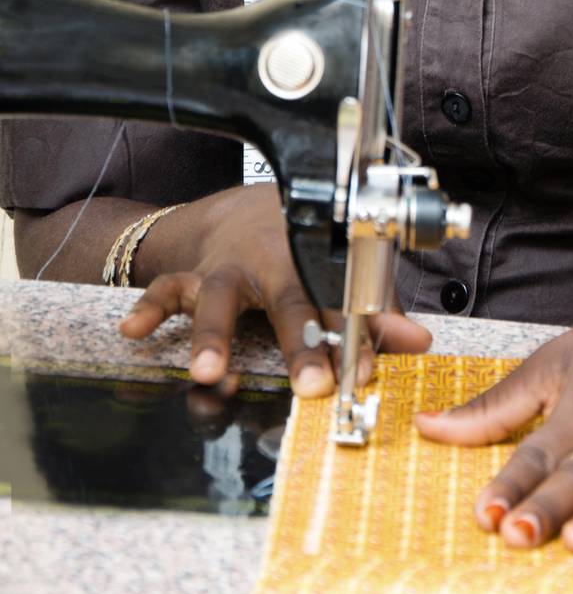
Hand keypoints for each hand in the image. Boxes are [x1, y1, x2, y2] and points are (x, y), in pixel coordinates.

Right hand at [118, 183, 430, 394]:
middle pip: (287, 303)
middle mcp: (271, 264)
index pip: (341, 303)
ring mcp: (227, 269)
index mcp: (316, 262)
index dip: (357, 337)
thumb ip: (376, 308)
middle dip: (300, 344)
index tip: (368, 371)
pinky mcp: (192, 274)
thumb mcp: (342, 269)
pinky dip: (149, 308)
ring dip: (214, 334)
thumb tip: (417, 342)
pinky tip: (134, 330)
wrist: (249, 208)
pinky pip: (165, 288)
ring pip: (218, 297)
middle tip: (312, 385)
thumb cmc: (304, 245)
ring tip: (208, 372)